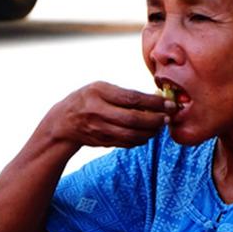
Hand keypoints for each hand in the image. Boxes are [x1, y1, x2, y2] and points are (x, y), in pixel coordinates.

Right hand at [48, 81, 177, 148]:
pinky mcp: (103, 141)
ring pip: (132, 134)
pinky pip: (127, 143)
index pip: (132, 99)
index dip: (153, 103)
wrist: (63, 122)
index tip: (168, 104)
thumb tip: (154, 99)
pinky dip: (141, 139)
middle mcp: (98, 111)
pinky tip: (147, 133)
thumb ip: (123, 93)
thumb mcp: (100, 88)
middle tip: (168, 117)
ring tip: (159, 126)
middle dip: (155, 120)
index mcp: (99, 93)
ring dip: (150, 132)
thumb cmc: (87, 99)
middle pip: (133, 120)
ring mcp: (100, 129)